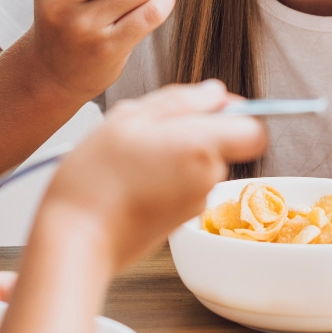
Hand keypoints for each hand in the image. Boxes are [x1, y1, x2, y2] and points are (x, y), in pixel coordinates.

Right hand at [42, 81, 267, 270]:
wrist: (77, 239)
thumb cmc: (96, 179)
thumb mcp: (129, 118)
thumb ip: (179, 100)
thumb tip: (214, 93)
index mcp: (202, 147)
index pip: (254, 128)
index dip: (236, 113)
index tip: (207, 107)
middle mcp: (208, 178)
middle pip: (221, 143)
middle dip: (190, 131)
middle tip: (146, 130)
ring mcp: (196, 203)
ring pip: (198, 163)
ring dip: (172, 154)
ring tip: (131, 157)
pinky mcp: (180, 221)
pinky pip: (183, 186)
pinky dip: (164, 178)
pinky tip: (130, 180)